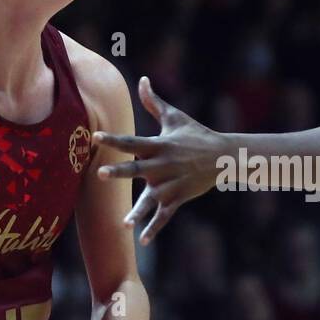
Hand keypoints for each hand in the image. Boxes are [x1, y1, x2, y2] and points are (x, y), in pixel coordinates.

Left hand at [93, 76, 226, 243]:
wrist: (223, 156)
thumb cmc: (195, 134)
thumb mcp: (175, 117)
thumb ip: (154, 102)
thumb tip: (142, 79)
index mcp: (159, 146)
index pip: (132, 142)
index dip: (113, 139)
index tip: (95, 137)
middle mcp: (163, 165)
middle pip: (137, 169)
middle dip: (120, 172)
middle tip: (101, 174)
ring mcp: (172, 184)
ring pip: (151, 199)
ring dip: (139, 211)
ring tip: (125, 223)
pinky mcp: (179, 198)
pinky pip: (165, 215)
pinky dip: (154, 228)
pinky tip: (142, 240)